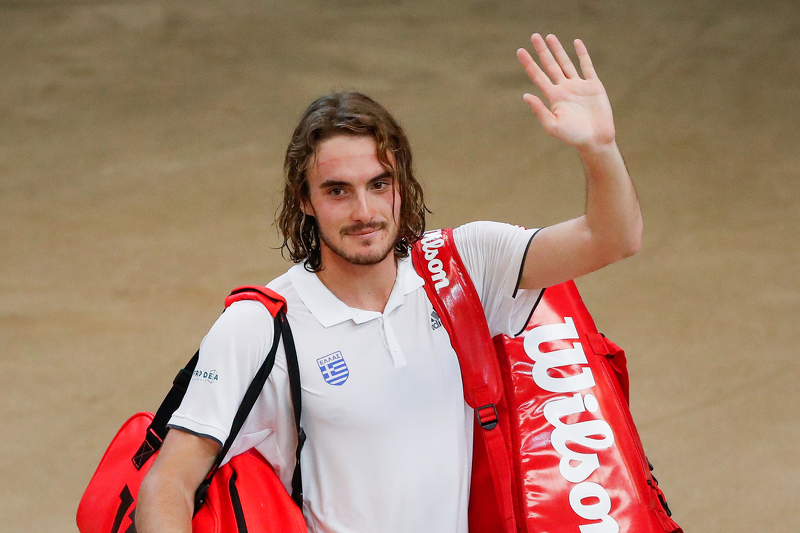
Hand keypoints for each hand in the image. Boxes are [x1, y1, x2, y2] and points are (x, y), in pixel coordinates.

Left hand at [517, 34, 615, 150]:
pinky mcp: (593, 85)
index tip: (520, 50)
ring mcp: (578, 86)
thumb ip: (539, 110)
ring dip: (558, 50)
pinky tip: (576, 42)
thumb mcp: (552, 125)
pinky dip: (582, 54)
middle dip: (542, 51)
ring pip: (566, 62)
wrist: (595, 140)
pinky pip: (586, 66)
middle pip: (550, 65)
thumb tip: (525, 95)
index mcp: (553, 97)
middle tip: (534, 36)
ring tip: (549, 36)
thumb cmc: (572, 136)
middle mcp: (564, 88)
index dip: (529, 63)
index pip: (537, 76)